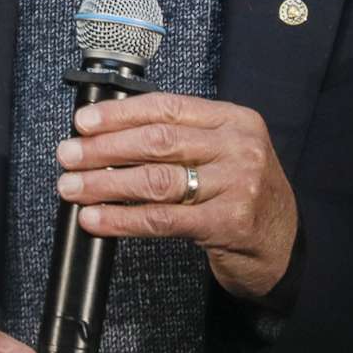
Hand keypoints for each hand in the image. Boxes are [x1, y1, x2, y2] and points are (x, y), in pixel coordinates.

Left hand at [55, 93, 298, 301]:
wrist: (283, 245)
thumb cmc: (243, 195)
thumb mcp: (224, 154)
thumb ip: (183, 140)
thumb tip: (109, 137)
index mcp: (234, 120)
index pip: (168, 107)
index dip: (121, 114)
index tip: (85, 123)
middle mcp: (238, 147)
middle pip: (158, 141)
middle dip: (104, 148)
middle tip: (68, 155)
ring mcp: (236, 185)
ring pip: (156, 180)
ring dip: (105, 183)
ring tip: (72, 187)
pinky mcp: (227, 223)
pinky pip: (162, 219)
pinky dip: (122, 219)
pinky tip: (96, 219)